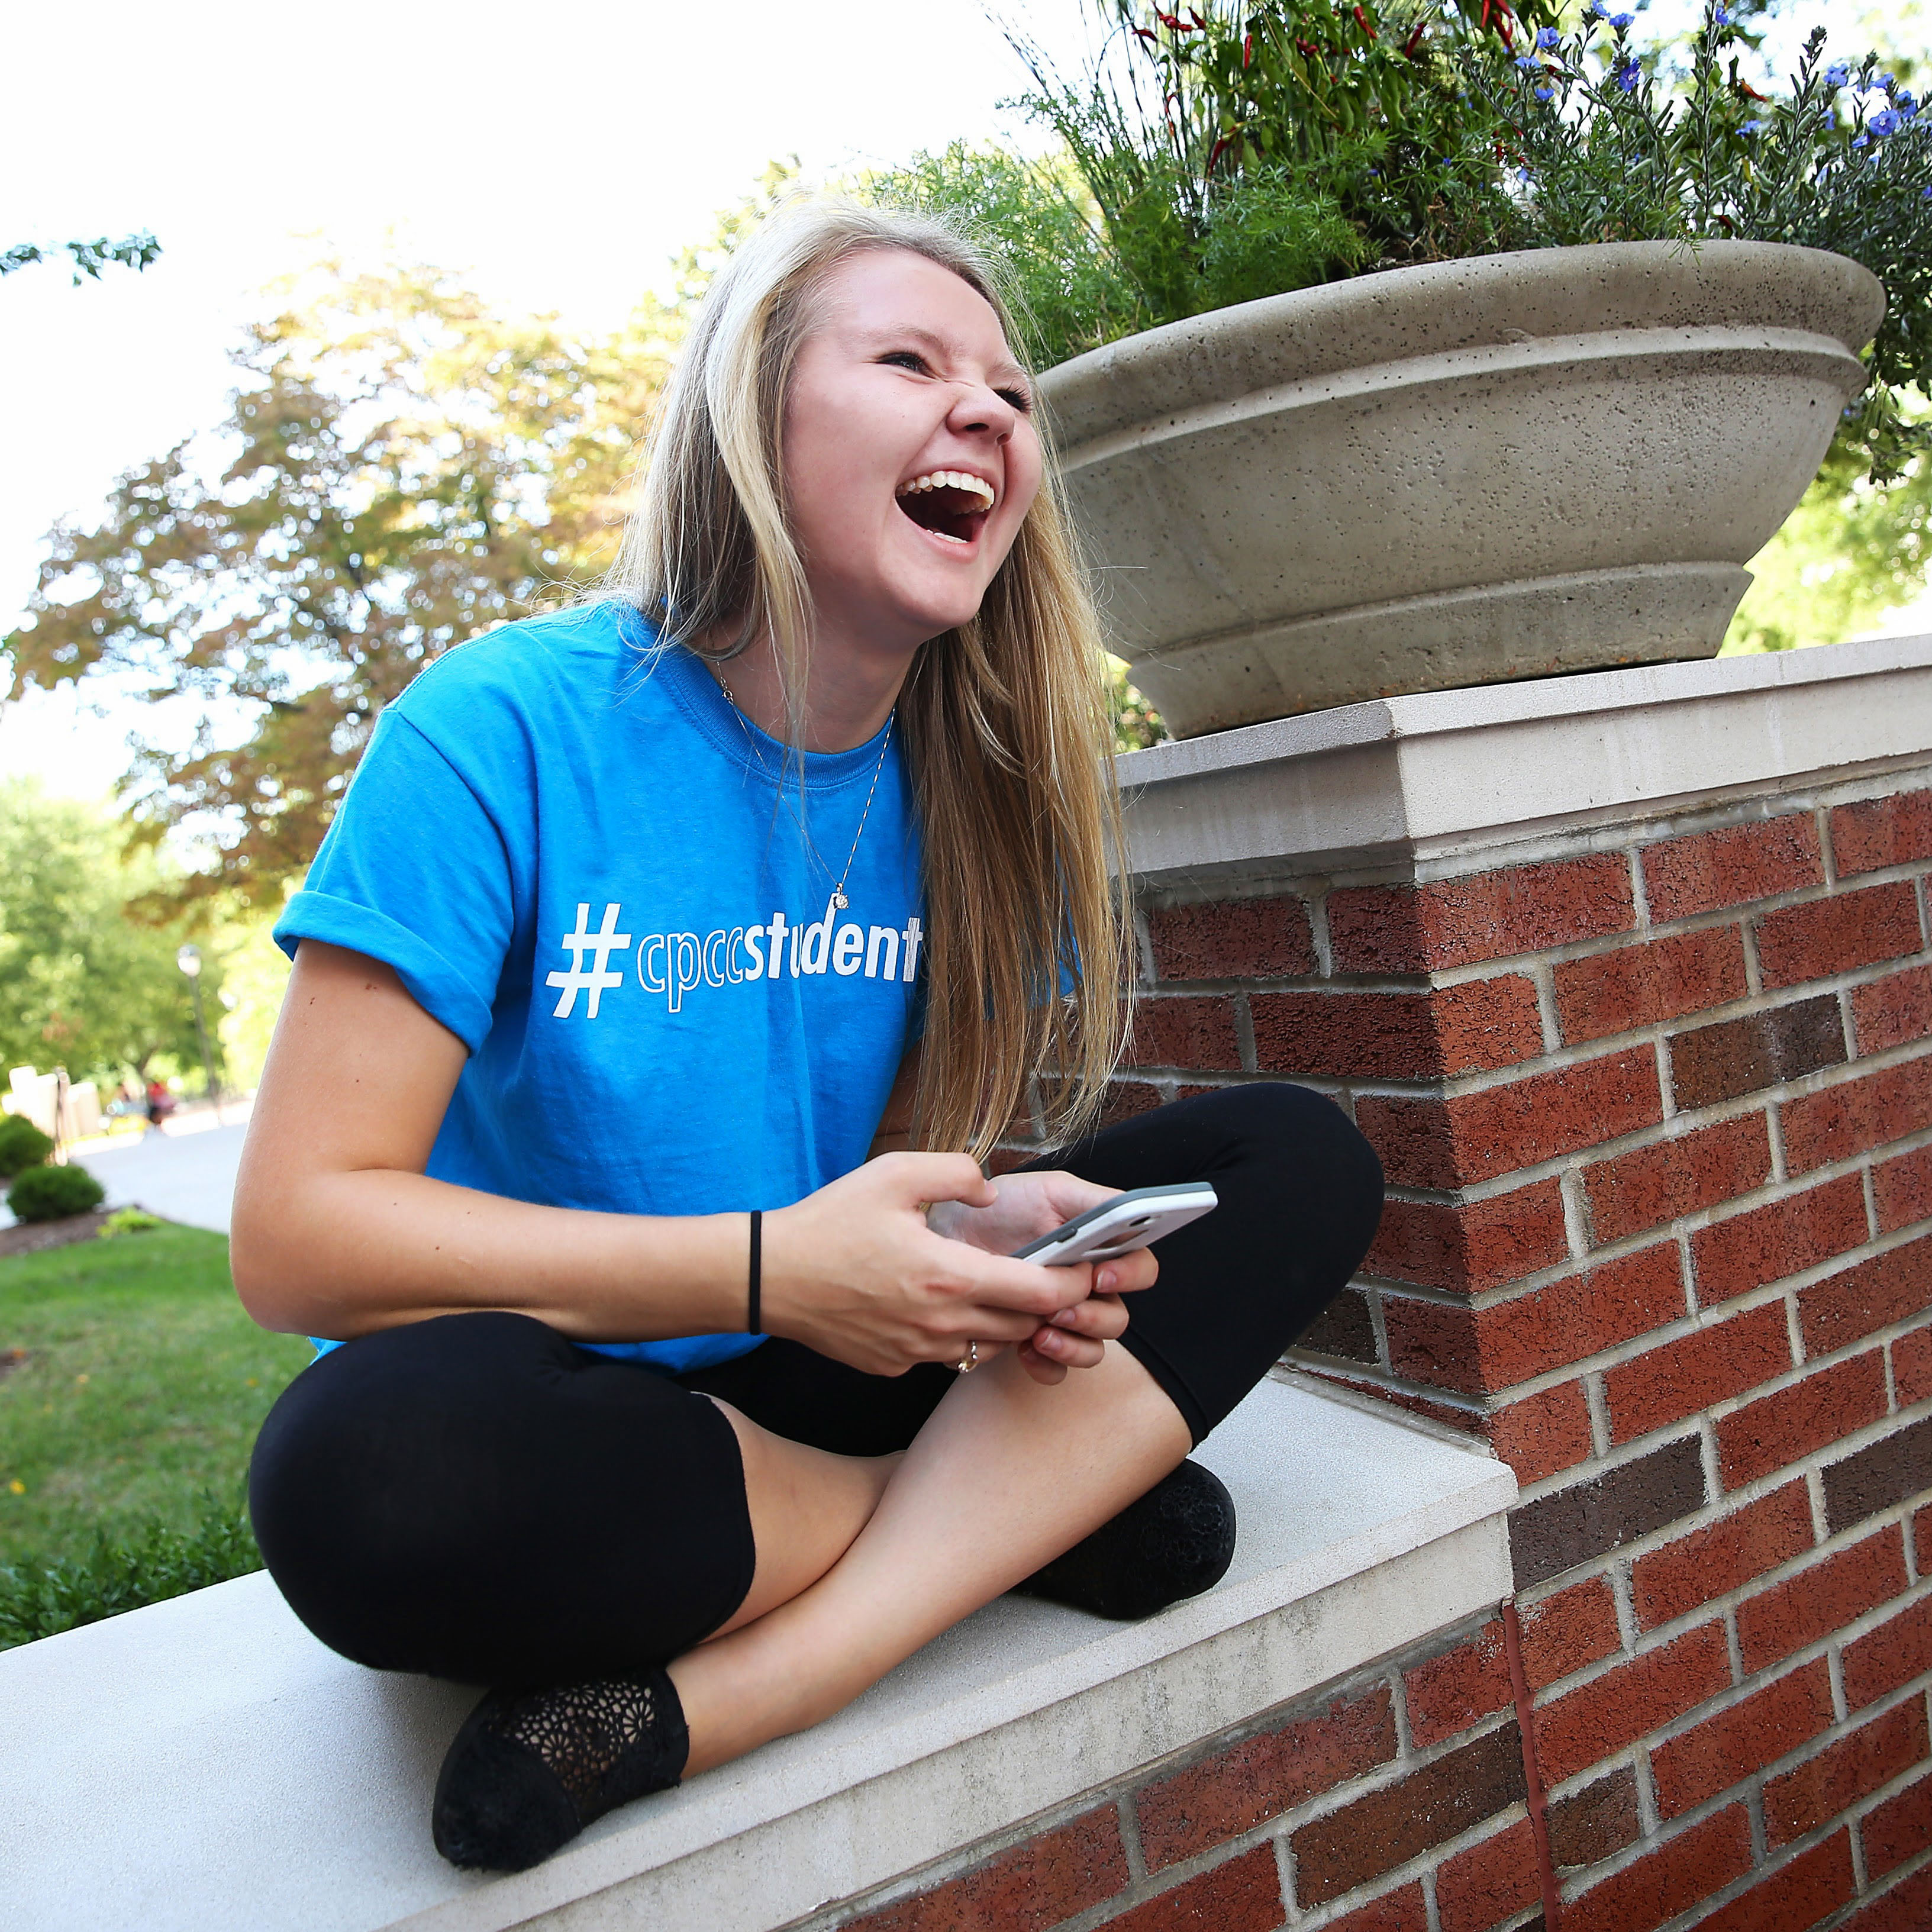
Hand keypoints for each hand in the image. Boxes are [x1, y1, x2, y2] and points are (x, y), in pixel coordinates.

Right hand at [761, 1154, 1145, 1381]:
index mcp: (949, 1277)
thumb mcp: (894, 1173)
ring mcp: (917, 1351)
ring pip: (988, 1345)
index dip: (1073, 1283)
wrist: (771, 1276)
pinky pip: (946, 1355)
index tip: (1081, 1266)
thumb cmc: (831, 1221)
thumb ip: (958, 1173)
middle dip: (1044, 1304)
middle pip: (1024, 1326)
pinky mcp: (895, 1366)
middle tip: (1044, 1272)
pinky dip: (957, 1333)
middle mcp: (940, 1324)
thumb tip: (992, 1194)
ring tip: (990, 1284)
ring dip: (1002, 1320)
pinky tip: (937, 1302)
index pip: (1042, 1295)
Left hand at [928, 1169, 1158, 1384]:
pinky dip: (1047, 1365)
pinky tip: (1025, 1349)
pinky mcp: (1035, 1341)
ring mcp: (1063, 1318)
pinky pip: (1057, 1371)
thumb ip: (1095, 1201)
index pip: (1140, 1268)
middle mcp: (1088, 1288)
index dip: (1131, 1275)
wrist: (951, 1234)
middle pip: (1118, 1317)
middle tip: (1060, 1308)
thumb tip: (1131, 1212)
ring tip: (1041, 1333)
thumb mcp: (1050, 1191)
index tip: (1100, 1275)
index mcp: (1101, 1250)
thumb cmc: (1002, 1208)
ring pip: (1094, 1349)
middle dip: (1094, 1317)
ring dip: (1073, 1346)